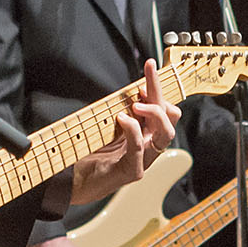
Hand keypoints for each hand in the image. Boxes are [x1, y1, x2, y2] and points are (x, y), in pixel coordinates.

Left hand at [64, 63, 178, 208]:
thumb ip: (124, 111)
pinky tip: (122, 119)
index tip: (149, 65)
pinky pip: (139, 148)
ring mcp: (144, 160)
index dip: (157, 85)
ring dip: (154, 113)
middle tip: (142, 85)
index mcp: (147, 133)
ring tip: (135, 104)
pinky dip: (132, 130)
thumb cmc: (91, 153)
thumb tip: (134, 91)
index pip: (163, 105)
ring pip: (165, 134)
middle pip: (171, 116)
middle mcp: (150, 146)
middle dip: (159, 94)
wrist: (76, 181)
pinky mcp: (132, 171)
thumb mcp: (109, 125)